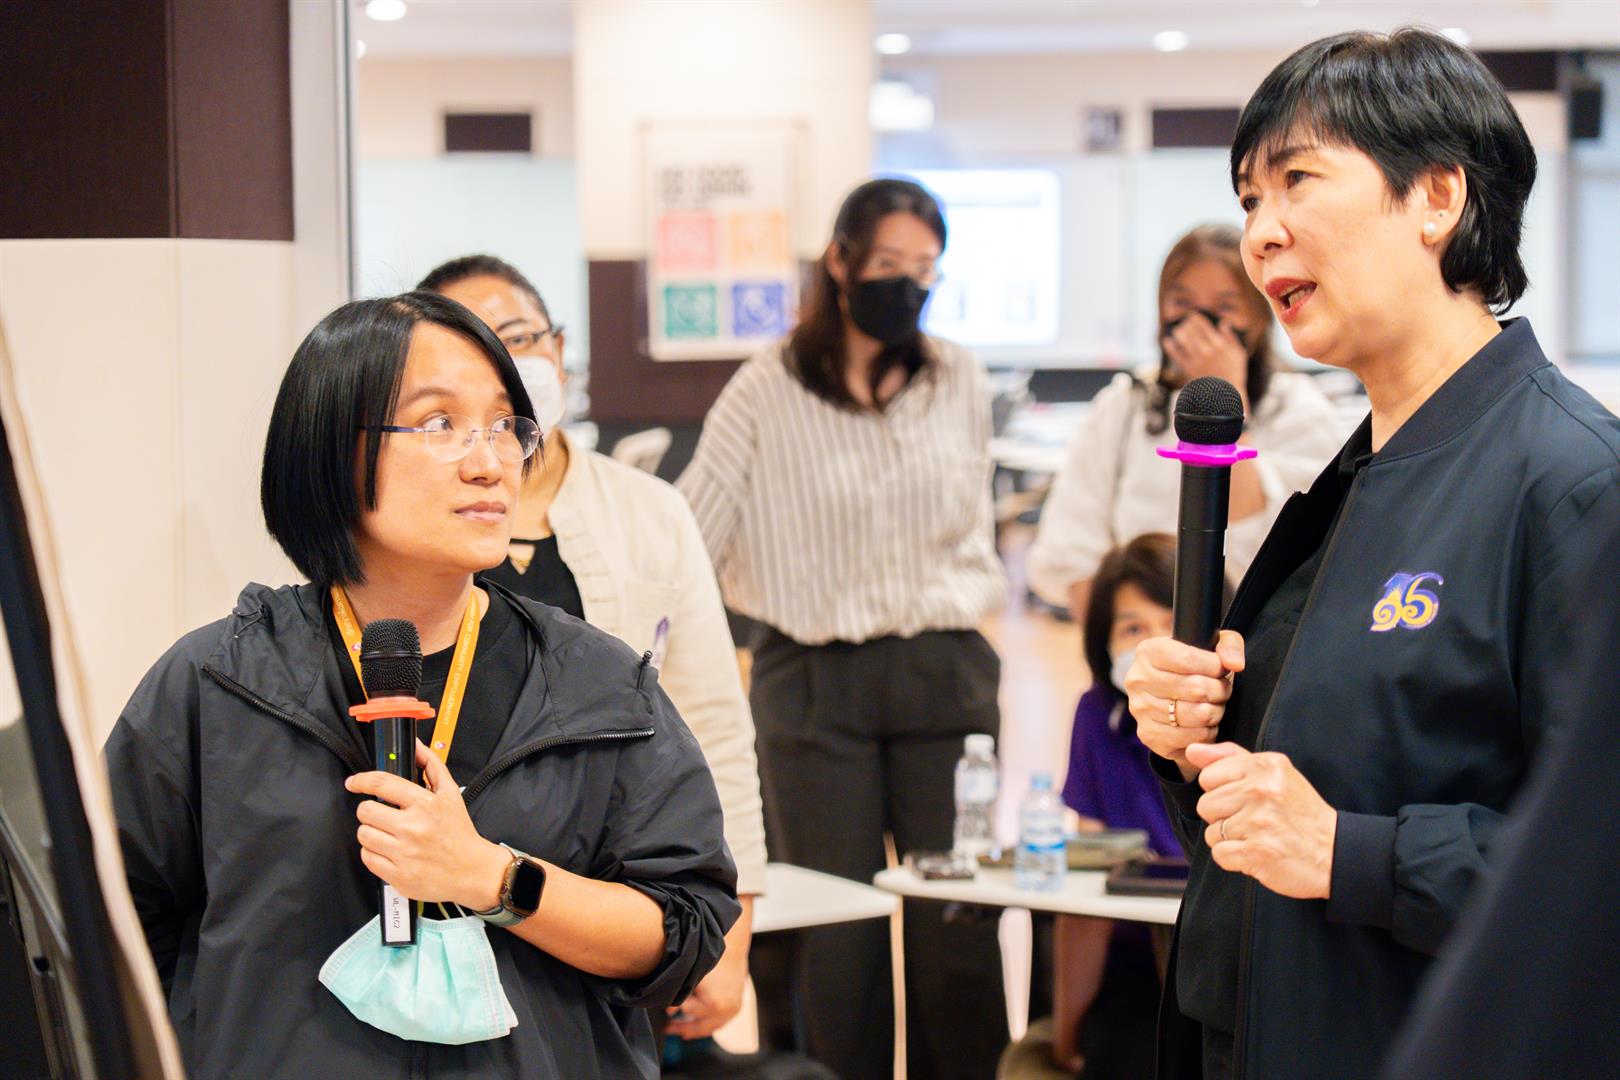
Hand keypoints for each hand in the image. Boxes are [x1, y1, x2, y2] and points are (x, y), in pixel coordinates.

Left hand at [345, 740, 508, 910]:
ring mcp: (403, 853)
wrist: (471, 870)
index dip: (362, 780)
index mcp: (425, 804)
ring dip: (371, 833)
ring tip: (387, 835)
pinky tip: (389, 851)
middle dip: (369, 811)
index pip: (382, 784)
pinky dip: (374, 854)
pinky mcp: (397, 875)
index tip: (355, 782)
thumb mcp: (450, 794)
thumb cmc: (459, 832)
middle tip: (381, 815)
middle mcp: (413, 828)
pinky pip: (367, 858)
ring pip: (363, 835)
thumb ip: (431, 765)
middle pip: (366, 811)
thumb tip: (416, 745)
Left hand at [664, 936, 748, 1039]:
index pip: (687, 1012)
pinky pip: (719, 1023)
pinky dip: (707, 1025)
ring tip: (680, 1030)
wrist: (733, 948)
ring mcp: (732, 1011)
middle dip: (682, 1028)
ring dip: (694, 1030)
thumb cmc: (711, 959)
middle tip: (668, 1029)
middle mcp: (725, 1011)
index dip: (674, 1010)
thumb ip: (679, 996)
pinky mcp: (736, 1008)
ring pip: (710, 1028)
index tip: (664, 1011)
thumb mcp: (692, 976)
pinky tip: (696, 1025)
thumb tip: (668, 1012)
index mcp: (714, 1004)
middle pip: (699, 1027)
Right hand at [1126, 631, 1244, 778]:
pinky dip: (1206, 734)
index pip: (1186, 659)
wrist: (1169, 692)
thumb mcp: (1211, 645)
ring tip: (1212, 706)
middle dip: (1219, 691)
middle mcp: (1138, 680)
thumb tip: (1234, 663)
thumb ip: (1229, 645)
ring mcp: (1140, 709)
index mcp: (1148, 652)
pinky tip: (1203, 724)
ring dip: (1215, 713)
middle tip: (1220, 691)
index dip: (1214, 667)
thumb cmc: (1192, 667)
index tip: (1221, 670)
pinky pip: (1191, 739)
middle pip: (1196, 688)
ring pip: (1197, 715)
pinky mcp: (1147, 735)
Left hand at [1164, 313, 1249, 407]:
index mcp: (1219, 343)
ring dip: (1178, 332)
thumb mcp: (1238, 354)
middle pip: (1190, 328)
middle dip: (1186, 324)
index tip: (1192, 317)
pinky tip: (1168, 342)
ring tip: (1178, 333)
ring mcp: (1196, 358)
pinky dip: (1169, 345)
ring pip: (1181, 337)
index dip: (1194, 317)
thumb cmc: (1233, 374)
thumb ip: (1230, 337)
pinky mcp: (1187, 368)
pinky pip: (1174, 353)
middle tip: (1185, 325)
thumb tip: (1223, 322)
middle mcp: (1207, 349)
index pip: (1202, 323)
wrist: (1224, 396)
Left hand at [1186, 742, 1336, 899]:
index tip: (1246, 799)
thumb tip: (1192, 750)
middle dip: (1224, 817)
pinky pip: (1220, 855)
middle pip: (1205, 805)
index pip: (1208, 776)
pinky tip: (1257, 853)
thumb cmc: (1299, 812)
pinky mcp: (1257, 851)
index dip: (1222, 792)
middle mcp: (1261, 790)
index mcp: (1265, 766)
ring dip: (1230, 840)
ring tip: (1257, 837)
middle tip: (1254, 821)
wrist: (1335, 852)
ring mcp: (1259, 822)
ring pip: (1211, 832)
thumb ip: (1230, 758)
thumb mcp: (1272, 772)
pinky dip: (1235, 860)